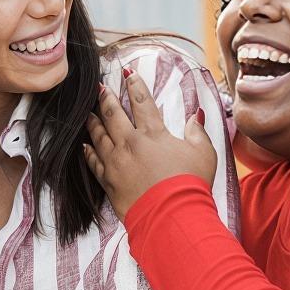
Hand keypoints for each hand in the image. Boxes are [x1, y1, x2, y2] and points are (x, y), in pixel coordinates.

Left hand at [84, 70, 216, 221]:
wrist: (171, 216)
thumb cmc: (190, 184)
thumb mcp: (204, 153)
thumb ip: (197, 132)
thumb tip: (194, 117)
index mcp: (153, 133)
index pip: (141, 102)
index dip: (134, 85)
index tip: (128, 73)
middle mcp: (130, 143)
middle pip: (113, 114)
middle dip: (105, 98)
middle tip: (99, 87)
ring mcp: (116, 162)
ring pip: (98, 135)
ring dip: (93, 121)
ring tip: (88, 112)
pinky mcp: (108, 181)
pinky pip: (94, 162)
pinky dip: (88, 152)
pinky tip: (85, 146)